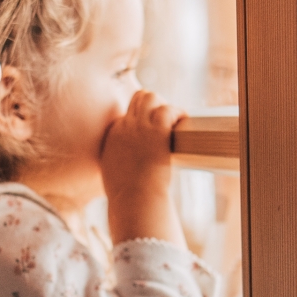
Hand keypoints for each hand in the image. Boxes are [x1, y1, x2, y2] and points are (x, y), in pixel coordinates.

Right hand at [100, 90, 186, 244]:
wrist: (134, 200)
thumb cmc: (127, 197)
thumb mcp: (114, 178)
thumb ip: (118, 168)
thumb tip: (127, 173)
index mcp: (113, 137)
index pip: (126, 116)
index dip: (141, 121)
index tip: (153, 134)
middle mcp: (124, 127)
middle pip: (138, 99)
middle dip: (153, 105)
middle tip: (166, 122)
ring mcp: (139, 127)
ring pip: (150, 96)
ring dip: (165, 105)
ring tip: (175, 120)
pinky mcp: (157, 131)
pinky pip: (168, 109)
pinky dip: (178, 113)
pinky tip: (184, 123)